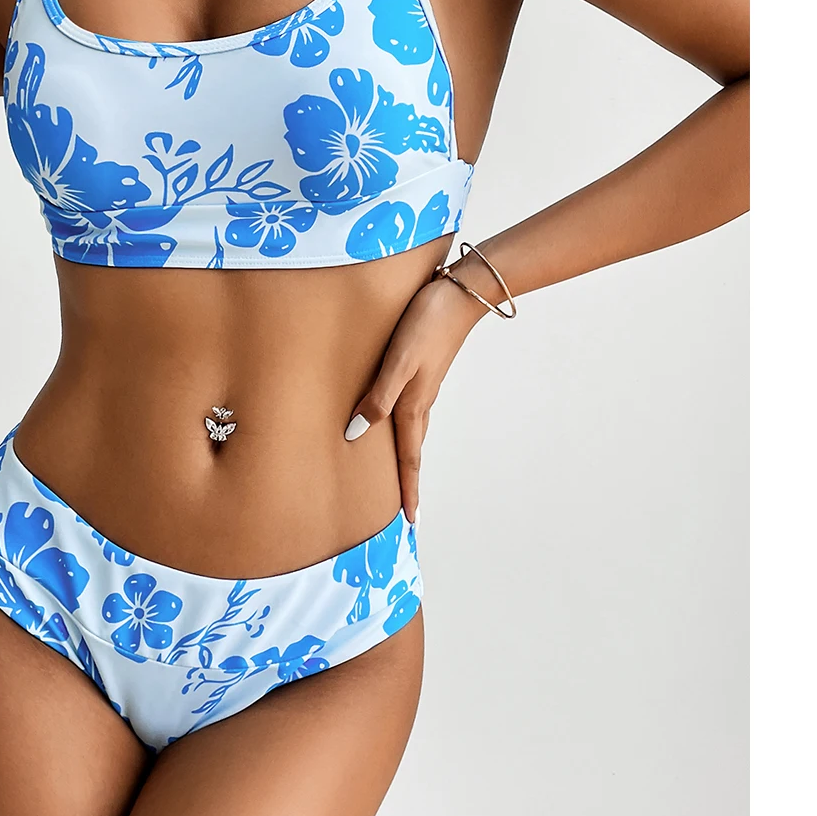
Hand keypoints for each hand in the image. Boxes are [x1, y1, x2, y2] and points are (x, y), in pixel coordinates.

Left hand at [344, 276, 488, 523]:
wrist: (460, 294)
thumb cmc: (425, 324)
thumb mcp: (397, 362)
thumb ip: (378, 397)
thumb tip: (356, 433)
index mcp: (414, 405)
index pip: (409, 458)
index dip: (408, 490)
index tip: (411, 521)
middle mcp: (421, 401)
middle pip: (413, 451)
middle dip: (409, 481)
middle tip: (407, 509)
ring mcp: (425, 387)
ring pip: (414, 432)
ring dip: (409, 457)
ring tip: (403, 476)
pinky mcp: (425, 370)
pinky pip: (413, 411)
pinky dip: (406, 430)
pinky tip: (398, 422)